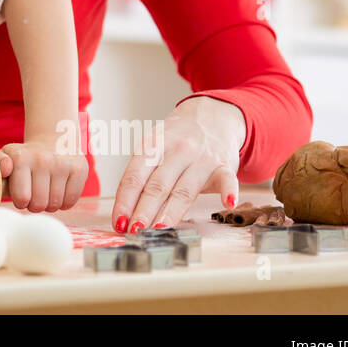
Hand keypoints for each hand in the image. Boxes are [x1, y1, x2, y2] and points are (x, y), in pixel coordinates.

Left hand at [0, 138, 88, 211]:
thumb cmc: (26, 156)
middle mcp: (43, 160)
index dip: (21, 202)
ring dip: (49, 205)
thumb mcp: (6, 156)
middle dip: (35, 206)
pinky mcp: (80, 169)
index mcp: (21, 158)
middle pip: (39, 205)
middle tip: (34, 196)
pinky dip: (64, 202)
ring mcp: (63, 164)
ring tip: (46, 193)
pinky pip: (70, 201)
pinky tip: (59, 191)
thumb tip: (6, 168)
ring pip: (55, 205)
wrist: (54, 140)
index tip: (22, 195)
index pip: (22, 198)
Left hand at [110, 95, 244, 232]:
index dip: (125, 201)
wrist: (212, 115)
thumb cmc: (176, 139)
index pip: (135, 176)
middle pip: (157, 186)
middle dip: (144, 210)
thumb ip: (143, 175)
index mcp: (152, 146)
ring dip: (171, 212)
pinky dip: (228, 190)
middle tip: (134, 231)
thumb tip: (125, 211)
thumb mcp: (154, 148)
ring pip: (184, 190)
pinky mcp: (224, 165)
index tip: (119, 222)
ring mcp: (201, 158)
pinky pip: (226, 179)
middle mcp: (176, 151)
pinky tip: (227, 203)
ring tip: (159, 229)